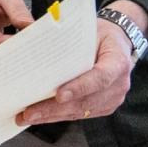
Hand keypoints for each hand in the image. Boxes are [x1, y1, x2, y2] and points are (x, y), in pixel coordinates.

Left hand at [16, 18, 134, 125]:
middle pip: (85, 101)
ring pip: (80, 110)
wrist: (115, 42)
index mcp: (118, 61)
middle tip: (30, 113)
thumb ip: (69, 41)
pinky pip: (79, 113)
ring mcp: (113, 99)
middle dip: (55, 109)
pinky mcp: (104, 107)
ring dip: (52, 115)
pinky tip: (39, 116)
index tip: (59, 95)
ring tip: (27, 117)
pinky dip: (58, 115)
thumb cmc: (97, 34)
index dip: (80, 87)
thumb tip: (33, 45)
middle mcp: (119, 84)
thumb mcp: (87, 30)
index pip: (100, 77)